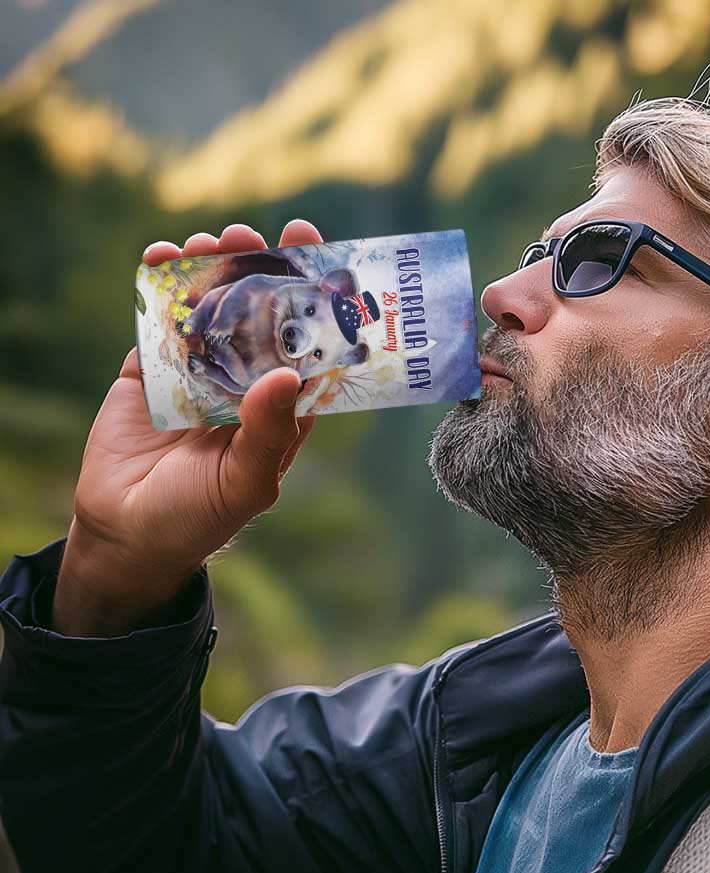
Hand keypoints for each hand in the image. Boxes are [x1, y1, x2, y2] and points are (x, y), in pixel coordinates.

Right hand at [52, 220, 323, 636]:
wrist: (127, 533)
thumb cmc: (200, 517)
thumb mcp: (246, 482)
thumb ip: (268, 431)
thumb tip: (286, 372)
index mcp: (280, 407)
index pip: (304, 344)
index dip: (310, 299)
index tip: (315, 252)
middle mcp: (244, 383)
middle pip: (256, 314)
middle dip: (256, 269)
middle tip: (251, 234)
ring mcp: (197, 372)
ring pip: (209, 309)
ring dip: (209, 270)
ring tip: (207, 241)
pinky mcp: (151, 370)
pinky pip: (158, 321)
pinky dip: (157, 287)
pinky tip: (160, 257)